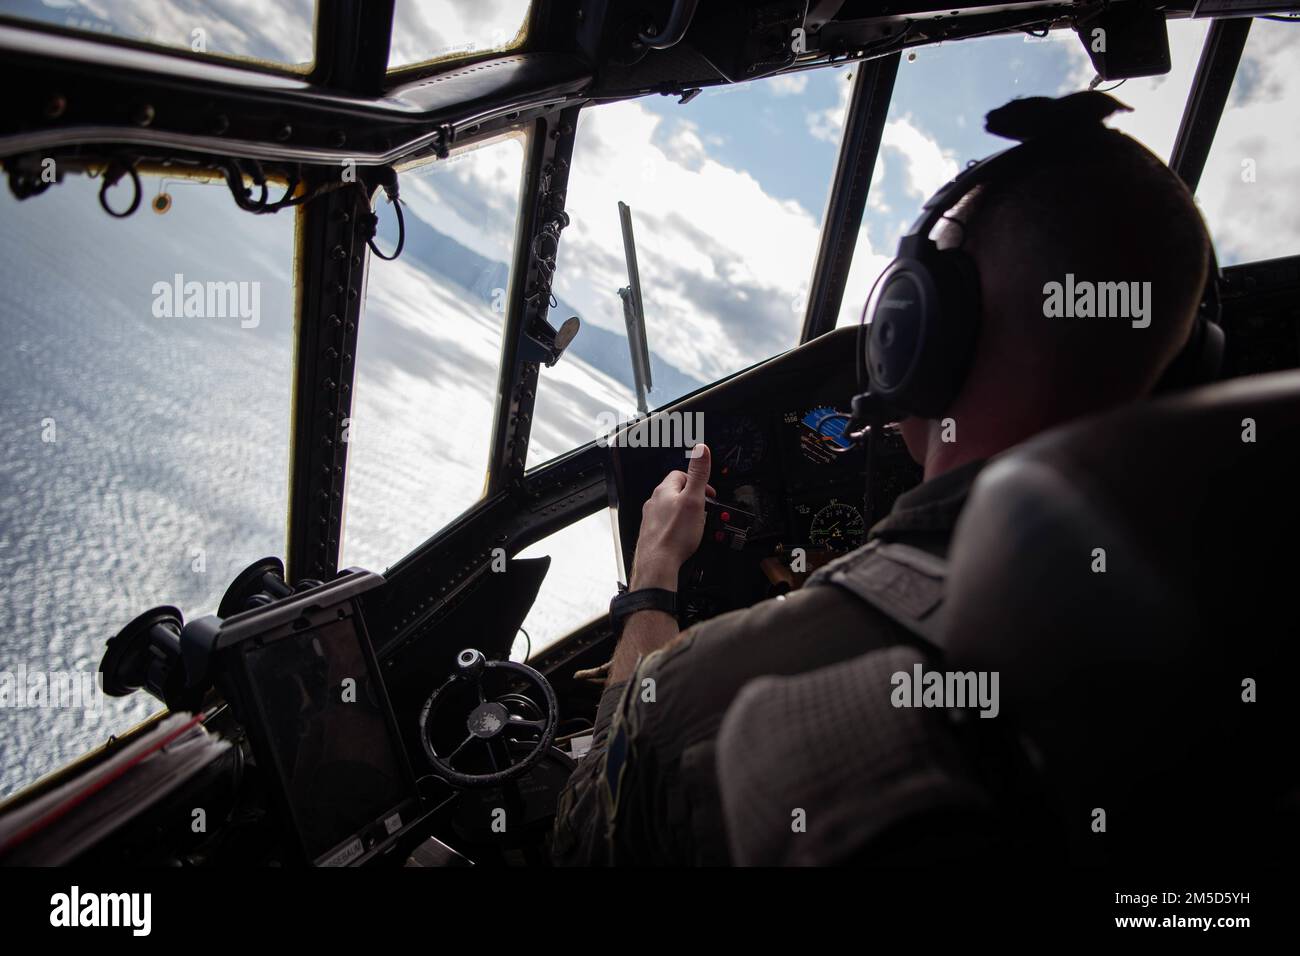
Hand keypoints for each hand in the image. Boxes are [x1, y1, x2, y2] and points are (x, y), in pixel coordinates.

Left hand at [629, 444, 713, 591]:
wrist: (658, 564)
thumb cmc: (674, 535)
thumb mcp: (694, 500)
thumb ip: (698, 474)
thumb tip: (701, 449)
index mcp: (664, 490)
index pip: (681, 474)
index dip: (697, 481)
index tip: (708, 493)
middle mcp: (654, 502)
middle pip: (676, 492)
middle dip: (691, 497)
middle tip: (704, 508)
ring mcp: (651, 518)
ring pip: (670, 509)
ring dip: (684, 512)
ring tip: (696, 522)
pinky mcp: (651, 533)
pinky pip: (666, 524)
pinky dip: (676, 526)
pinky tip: (683, 536)